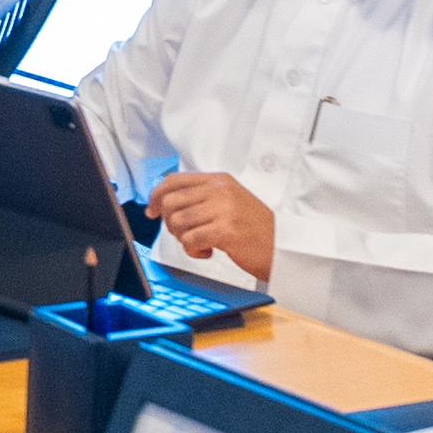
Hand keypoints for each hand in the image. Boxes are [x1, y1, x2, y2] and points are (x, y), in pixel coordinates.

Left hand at [149, 171, 275, 280]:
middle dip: (171, 223)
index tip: (151, 210)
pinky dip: (193, 251)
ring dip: (183, 239)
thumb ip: (201, 197)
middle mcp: (220, 190)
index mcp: (219, 181)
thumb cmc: (255, 229)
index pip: (174, 180)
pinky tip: (208, 251)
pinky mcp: (225, 230)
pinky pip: (189, 239)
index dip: (156, 196)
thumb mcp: (229, 202)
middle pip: (170, 202)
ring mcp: (223, 209)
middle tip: (186, 234)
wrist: (281, 246)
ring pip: (177, 222)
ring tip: (201, 243)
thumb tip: (164, 202)